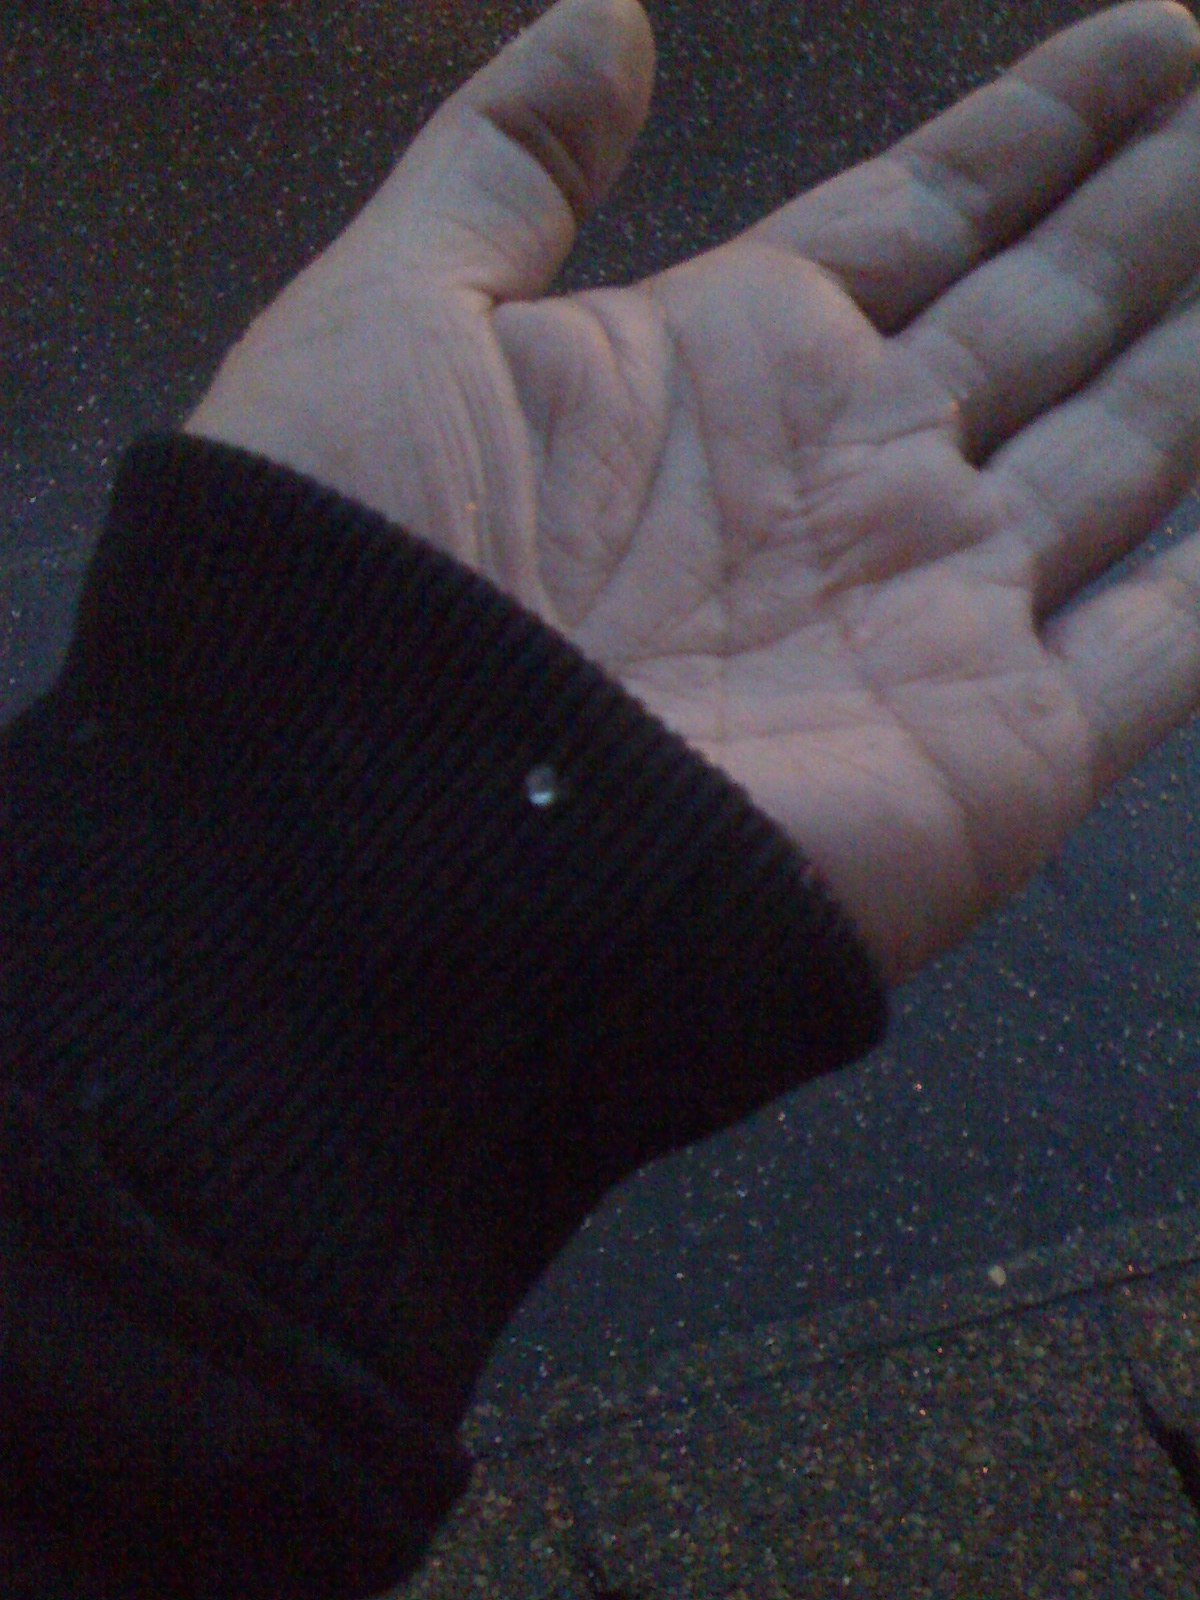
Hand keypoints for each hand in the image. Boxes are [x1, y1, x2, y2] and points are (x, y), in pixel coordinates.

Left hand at [185, 0, 1199, 986]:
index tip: (1157, 33)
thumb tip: (611, 18)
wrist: (386, 854)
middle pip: (1054, 314)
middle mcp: (852, 483)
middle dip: (1159, 210)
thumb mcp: (390, 322)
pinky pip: (1159, 653)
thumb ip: (502, 166)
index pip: (933, 216)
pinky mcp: (997, 755)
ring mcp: (936, 616)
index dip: (1043, 126)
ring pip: (1132, 453)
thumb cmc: (371, 578)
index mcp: (731, 369)